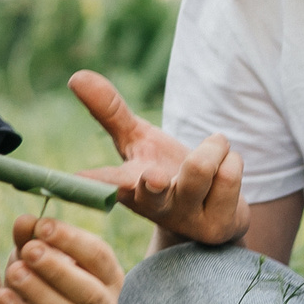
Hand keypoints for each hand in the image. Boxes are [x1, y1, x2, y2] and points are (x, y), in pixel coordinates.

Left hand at [0, 215, 123, 303]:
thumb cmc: (37, 273)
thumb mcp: (33, 249)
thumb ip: (30, 235)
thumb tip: (26, 221)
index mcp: (109, 277)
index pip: (100, 256)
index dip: (72, 240)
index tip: (43, 226)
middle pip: (90, 293)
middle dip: (59, 270)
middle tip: (30, 250)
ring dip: (41, 293)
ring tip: (13, 271)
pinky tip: (2, 296)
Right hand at [68, 70, 249, 245]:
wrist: (212, 214)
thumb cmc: (165, 169)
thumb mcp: (139, 141)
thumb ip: (110, 111)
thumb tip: (76, 76)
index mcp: (128, 185)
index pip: (104, 182)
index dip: (89, 181)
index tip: (72, 178)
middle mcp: (153, 206)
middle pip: (152, 189)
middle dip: (153, 182)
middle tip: (154, 177)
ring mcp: (185, 218)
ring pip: (201, 167)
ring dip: (214, 146)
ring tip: (213, 148)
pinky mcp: (218, 227)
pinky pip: (230, 173)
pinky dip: (231, 159)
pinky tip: (225, 174)